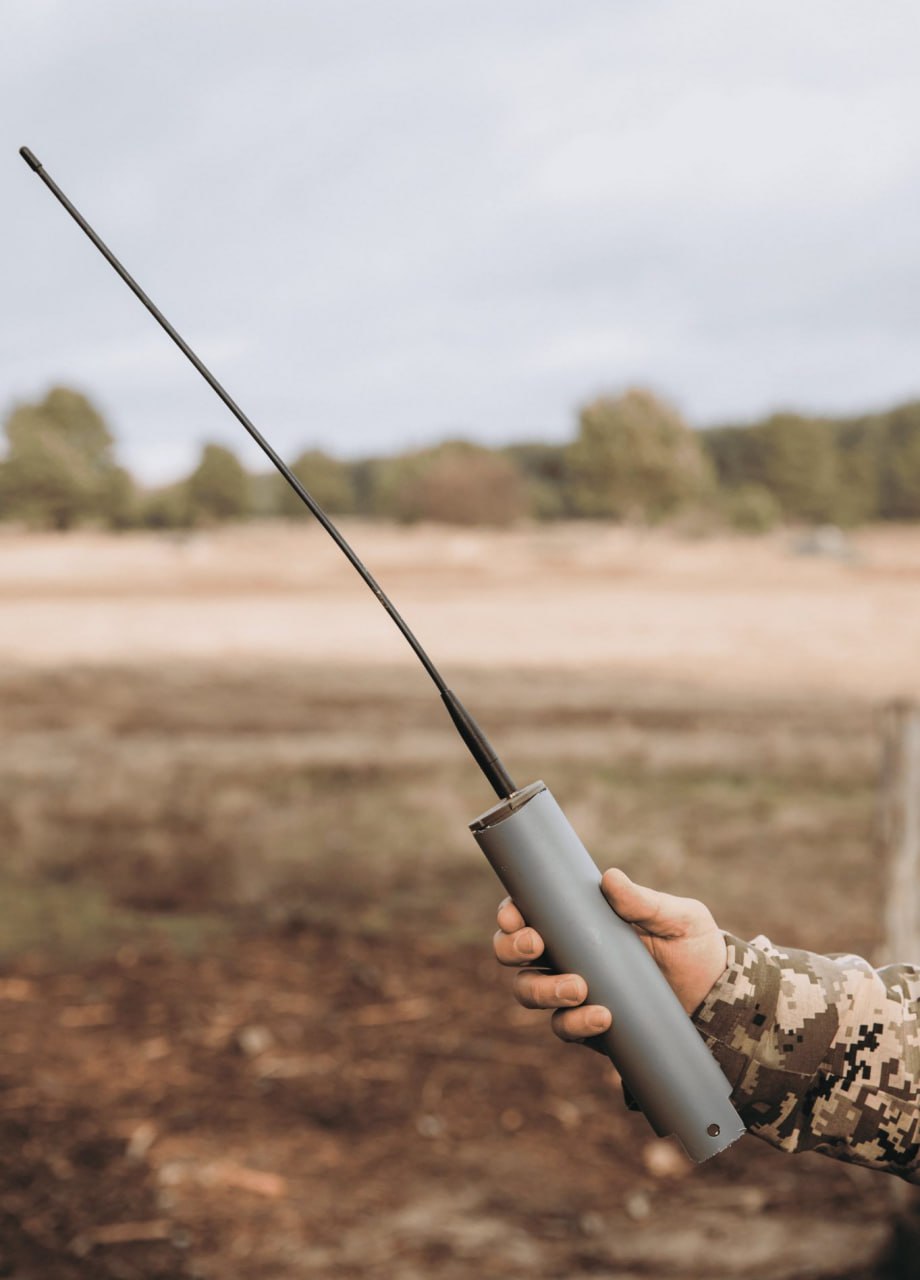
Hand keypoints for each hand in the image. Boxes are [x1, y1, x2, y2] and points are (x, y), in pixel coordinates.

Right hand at [493, 869, 727, 1044]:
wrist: (718, 999)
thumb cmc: (693, 946)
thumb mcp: (677, 917)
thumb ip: (645, 901)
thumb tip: (610, 879)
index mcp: (577, 921)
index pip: (527, 913)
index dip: (509, 914)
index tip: (515, 916)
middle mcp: (567, 955)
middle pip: (514, 955)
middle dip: (512, 950)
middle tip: (536, 945)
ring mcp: (575, 992)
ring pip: (530, 991)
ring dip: (543, 990)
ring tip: (579, 987)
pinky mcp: (590, 1025)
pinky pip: (565, 1027)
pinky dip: (576, 1023)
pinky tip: (604, 1016)